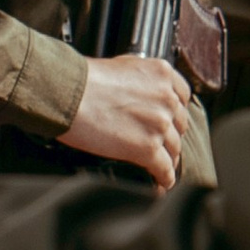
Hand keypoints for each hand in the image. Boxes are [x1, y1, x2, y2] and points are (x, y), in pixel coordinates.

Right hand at [60, 50, 189, 185]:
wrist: (67, 94)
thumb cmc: (83, 80)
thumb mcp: (122, 66)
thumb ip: (141, 81)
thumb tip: (139, 97)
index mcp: (161, 74)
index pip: (182, 97)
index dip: (173, 112)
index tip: (168, 121)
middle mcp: (166, 98)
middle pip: (178, 125)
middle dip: (168, 135)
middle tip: (157, 144)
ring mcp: (159, 124)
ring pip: (173, 149)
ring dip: (167, 159)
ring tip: (159, 168)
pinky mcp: (147, 148)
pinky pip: (164, 169)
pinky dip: (164, 178)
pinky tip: (161, 183)